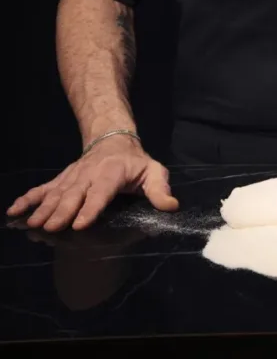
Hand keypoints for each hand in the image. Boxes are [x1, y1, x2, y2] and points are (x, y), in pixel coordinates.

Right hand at [5, 135, 178, 231]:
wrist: (112, 138)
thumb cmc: (134, 162)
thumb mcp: (153, 171)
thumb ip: (160, 190)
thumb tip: (171, 206)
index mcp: (112, 173)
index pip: (102, 191)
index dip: (92, 206)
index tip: (80, 223)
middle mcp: (89, 174)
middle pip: (74, 194)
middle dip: (62, 211)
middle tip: (51, 228)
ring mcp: (73, 176)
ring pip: (57, 193)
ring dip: (44, 208)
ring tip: (32, 224)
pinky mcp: (62, 179)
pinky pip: (43, 189)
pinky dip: (27, 199)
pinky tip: (14, 211)